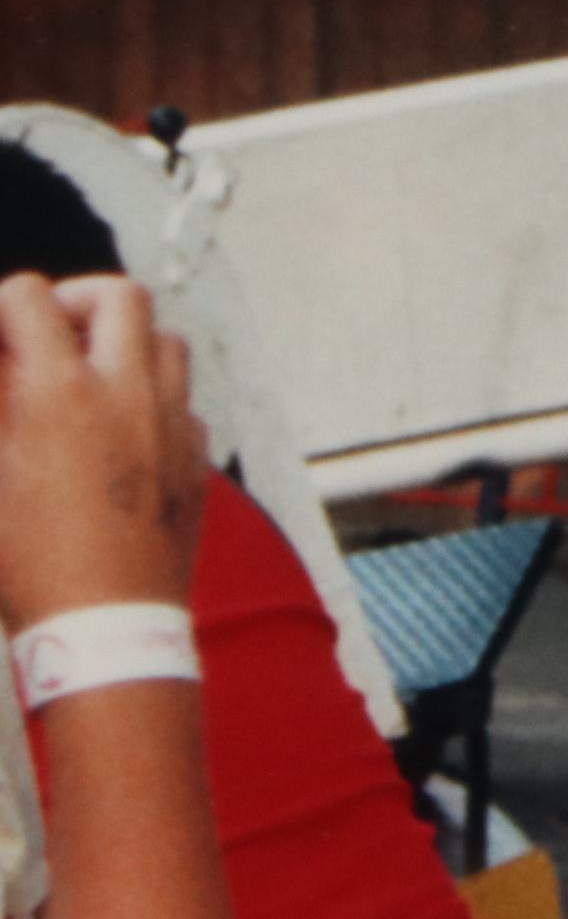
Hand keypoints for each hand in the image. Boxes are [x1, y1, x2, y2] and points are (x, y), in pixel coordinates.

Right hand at [0, 274, 203, 626]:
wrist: (105, 621)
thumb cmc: (29, 557)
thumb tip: (9, 368)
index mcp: (61, 392)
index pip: (34, 299)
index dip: (4, 304)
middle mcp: (129, 395)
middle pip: (123, 297)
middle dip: (79, 298)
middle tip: (49, 329)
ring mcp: (173, 424)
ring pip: (168, 342)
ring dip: (126, 342)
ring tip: (85, 371)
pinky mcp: (197, 457)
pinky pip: (184, 400)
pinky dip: (153, 394)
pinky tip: (119, 425)